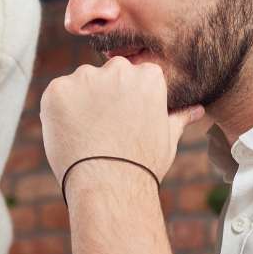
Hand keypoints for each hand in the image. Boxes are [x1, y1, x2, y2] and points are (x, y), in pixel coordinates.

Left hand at [40, 56, 203, 192]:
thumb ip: (178, 117)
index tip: (124, 122)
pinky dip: (58, 114)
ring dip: (79, 104)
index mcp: (147, 76)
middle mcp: (118, 69)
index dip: (126, 102)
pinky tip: (71, 135)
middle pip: (105, 77)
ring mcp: (85, 78)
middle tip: (104, 131)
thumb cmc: (142, 164)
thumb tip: (197, 110)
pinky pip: (55, 97)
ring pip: (78, 86)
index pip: (132, 77)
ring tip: (87, 136)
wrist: (110, 185)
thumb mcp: (167, 138)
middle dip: (102, 98)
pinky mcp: (58, 90)